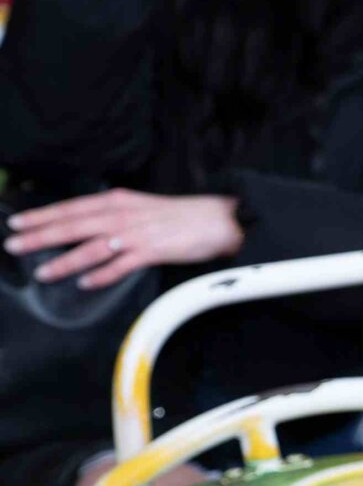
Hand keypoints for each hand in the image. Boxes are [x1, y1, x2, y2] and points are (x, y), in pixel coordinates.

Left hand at [7, 191, 243, 287]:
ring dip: (65, 261)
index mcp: (117, 202)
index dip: (42, 215)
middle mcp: (122, 216)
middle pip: (73, 226)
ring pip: (92, 248)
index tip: (17, 223)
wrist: (220, 219)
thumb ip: (115, 214)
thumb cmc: (182, 215)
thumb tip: (89, 225)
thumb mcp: (142, 206)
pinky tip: (86, 283)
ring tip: (43, 272)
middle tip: (13, 245)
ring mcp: (137, 234)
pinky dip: (103, 274)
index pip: (71, 208)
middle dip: (40, 236)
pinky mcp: (154, 251)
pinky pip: (122, 265)